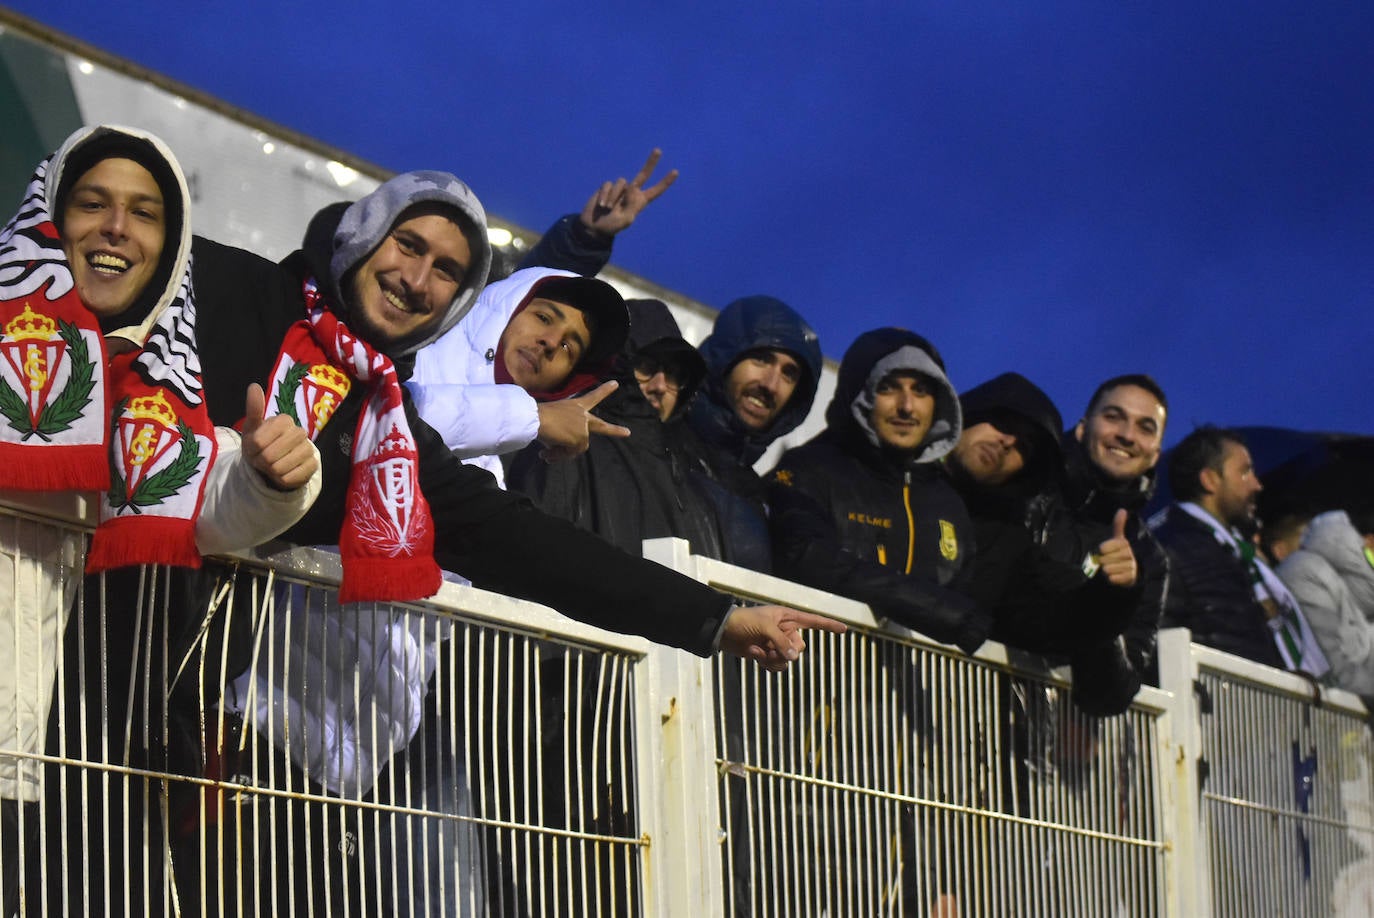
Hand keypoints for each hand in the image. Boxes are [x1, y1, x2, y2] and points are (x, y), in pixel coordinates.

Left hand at [241, 384, 317, 489]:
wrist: (274, 464)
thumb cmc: (261, 444)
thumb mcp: (252, 428)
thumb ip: (254, 408)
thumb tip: (254, 385)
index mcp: (284, 420)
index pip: (260, 441)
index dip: (253, 449)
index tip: (255, 448)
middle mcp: (299, 432)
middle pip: (270, 455)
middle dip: (262, 461)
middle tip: (263, 459)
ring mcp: (308, 448)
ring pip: (280, 468)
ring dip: (271, 471)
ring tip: (273, 466)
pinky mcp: (313, 464)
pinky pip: (290, 478)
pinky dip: (282, 479)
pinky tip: (284, 474)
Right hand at [536, 380, 630, 461]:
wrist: (534, 418)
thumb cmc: (537, 417)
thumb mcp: (553, 422)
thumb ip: (563, 434)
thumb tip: (561, 449)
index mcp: (574, 406)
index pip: (592, 397)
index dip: (604, 391)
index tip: (616, 384)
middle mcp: (582, 416)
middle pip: (600, 426)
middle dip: (614, 430)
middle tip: (627, 433)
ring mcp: (583, 427)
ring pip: (576, 448)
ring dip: (561, 453)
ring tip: (547, 453)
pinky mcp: (581, 438)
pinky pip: (570, 453)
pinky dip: (558, 456)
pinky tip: (546, 453)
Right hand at [578, 149, 678, 237]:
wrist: (594, 227)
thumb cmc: (612, 226)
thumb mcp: (625, 219)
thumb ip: (632, 203)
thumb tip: (632, 185)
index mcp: (640, 202)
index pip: (656, 190)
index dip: (665, 182)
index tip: (675, 172)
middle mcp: (632, 192)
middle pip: (644, 175)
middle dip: (651, 162)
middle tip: (658, 150)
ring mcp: (620, 189)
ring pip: (621, 183)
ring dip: (614, 197)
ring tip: (608, 209)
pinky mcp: (607, 187)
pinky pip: (608, 185)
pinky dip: (605, 195)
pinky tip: (601, 205)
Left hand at [719, 605, 846, 671]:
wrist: (723, 631)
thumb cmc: (743, 621)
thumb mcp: (764, 627)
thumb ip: (781, 641)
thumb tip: (794, 658)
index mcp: (787, 617)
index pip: (812, 621)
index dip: (828, 625)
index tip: (845, 629)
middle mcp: (785, 630)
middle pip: (799, 647)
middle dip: (785, 651)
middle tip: (769, 646)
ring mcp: (776, 643)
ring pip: (788, 660)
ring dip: (772, 659)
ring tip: (757, 650)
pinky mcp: (767, 654)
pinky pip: (776, 665)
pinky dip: (766, 663)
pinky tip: (753, 653)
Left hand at [1095, 509, 1137, 586]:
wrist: (1134, 570)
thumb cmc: (1122, 551)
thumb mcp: (1119, 538)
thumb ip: (1119, 525)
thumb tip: (1122, 510)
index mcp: (1124, 543)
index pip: (1104, 547)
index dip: (1102, 550)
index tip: (1104, 550)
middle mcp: (1129, 554)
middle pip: (1105, 559)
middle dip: (1103, 561)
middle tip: (1106, 560)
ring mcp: (1131, 567)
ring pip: (1108, 569)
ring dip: (1107, 569)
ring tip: (1112, 567)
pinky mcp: (1130, 578)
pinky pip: (1113, 578)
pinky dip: (1112, 578)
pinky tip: (1115, 574)